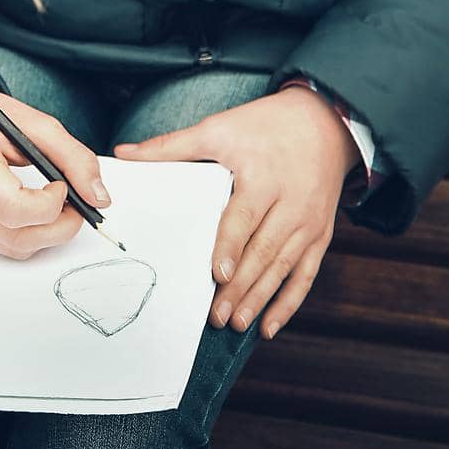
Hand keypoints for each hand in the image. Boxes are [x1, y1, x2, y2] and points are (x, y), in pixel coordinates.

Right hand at [0, 86, 110, 259]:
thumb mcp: (34, 124)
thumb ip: (72, 158)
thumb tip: (99, 198)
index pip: (13, 208)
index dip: (49, 205)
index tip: (60, 185)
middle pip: (19, 237)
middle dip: (60, 226)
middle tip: (73, 202)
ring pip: (17, 248)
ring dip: (45, 231)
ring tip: (49, 200)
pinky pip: (3, 248)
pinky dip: (24, 233)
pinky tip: (24, 207)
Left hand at [114, 85, 356, 339]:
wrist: (324, 122)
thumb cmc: (265, 125)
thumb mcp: (219, 128)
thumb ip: (172, 145)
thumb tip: (123, 153)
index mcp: (264, 178)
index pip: (245, 217)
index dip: (232, 246)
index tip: (218, 274)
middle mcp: (291, 204)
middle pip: (264, 250)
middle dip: (241, 287)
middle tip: (218, 317)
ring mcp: (309, 222)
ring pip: (283, 267)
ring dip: (260, 299)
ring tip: (238, 325)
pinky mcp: (320, 234)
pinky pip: (306, 274)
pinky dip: (289, 303)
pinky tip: (269, 327)